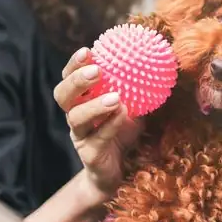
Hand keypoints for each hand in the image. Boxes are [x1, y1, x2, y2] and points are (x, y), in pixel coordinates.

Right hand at [54, 47, 143, 199]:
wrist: (119, 171)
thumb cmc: (123, 132)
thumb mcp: (132, 105)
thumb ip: (136, 86)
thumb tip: (159, 60)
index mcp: (81, 100)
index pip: (69, 77)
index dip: (74, 64)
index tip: (88, 50)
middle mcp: (75, 116)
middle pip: (62, 95)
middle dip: (77, 81)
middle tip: (96, 71)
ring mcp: (80, 137)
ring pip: (76, 118)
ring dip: (94, 105)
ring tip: (114, 97)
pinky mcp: (89, 155)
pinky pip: (97, 138)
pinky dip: (110, 124)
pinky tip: (123, 114)